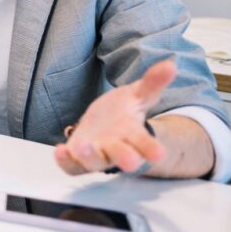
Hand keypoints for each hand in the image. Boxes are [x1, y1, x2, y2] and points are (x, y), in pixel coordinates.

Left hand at [53, 59, 173, 175]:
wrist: (103, 124)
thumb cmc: (124, 112)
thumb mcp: (138, 94)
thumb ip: (152, 82)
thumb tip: (170, 65)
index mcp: (134, 136)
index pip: (146, 145)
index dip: (151, 149)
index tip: (158, 153)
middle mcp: (116, 149)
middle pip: (122, 157)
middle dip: (125, 158)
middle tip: (128, 161)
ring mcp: (97, 156)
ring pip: (95, 163)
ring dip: (89, 157)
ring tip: (82, 147)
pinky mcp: (77, 159)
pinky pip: (72, 166)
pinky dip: (65, 162)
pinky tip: (60, 150)